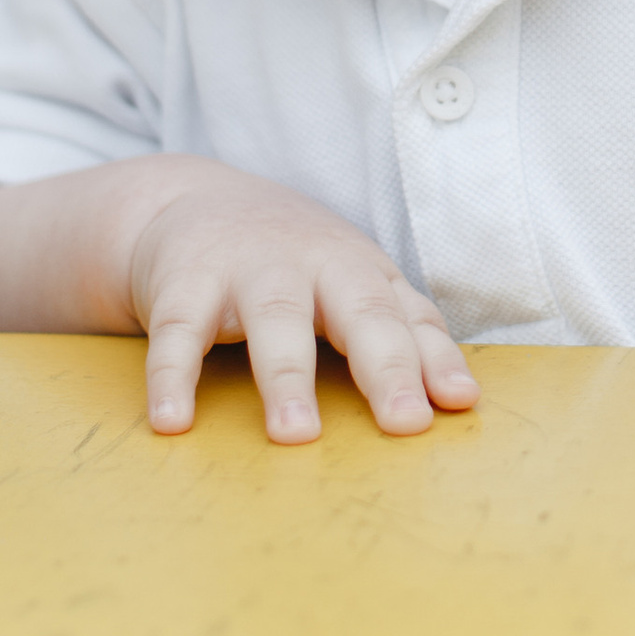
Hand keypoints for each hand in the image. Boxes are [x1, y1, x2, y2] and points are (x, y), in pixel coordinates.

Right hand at [121, 166, 479, 447]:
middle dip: (383, 366)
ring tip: (295, 435)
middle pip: (356, 312)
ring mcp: (247, 269)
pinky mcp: (184, 281)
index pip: (405, 317)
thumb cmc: (296, 260)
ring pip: (274, 320)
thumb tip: (463, 400)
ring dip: (286, 377)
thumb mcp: (357, 282)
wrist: (192, 200)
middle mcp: (311, 264)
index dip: (434, 359)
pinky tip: (172, 421)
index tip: (458, 404)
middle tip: (404, 423)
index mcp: (359, 270)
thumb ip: (409, 336)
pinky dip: (172, 375)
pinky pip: (177, 331)